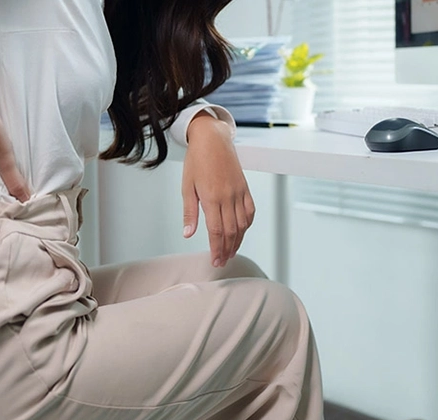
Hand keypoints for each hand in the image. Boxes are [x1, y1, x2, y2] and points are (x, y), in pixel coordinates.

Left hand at [181, 113, 254, 267]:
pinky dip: (247, 225)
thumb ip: (189, 212)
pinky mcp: (245, 188)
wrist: (213, 139)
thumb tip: (188, 234)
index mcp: (211, 198)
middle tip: (222, 262)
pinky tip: (242, 232)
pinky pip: (250, 211)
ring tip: (231, 252)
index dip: (216, 249)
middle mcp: (228, 197)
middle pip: (230, 231)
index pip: (216, 231)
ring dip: (237, 241)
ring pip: (242, 224)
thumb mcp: (187, 186)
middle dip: (226, 250)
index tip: (215, 260)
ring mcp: (239, 193)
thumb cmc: (197, 161)